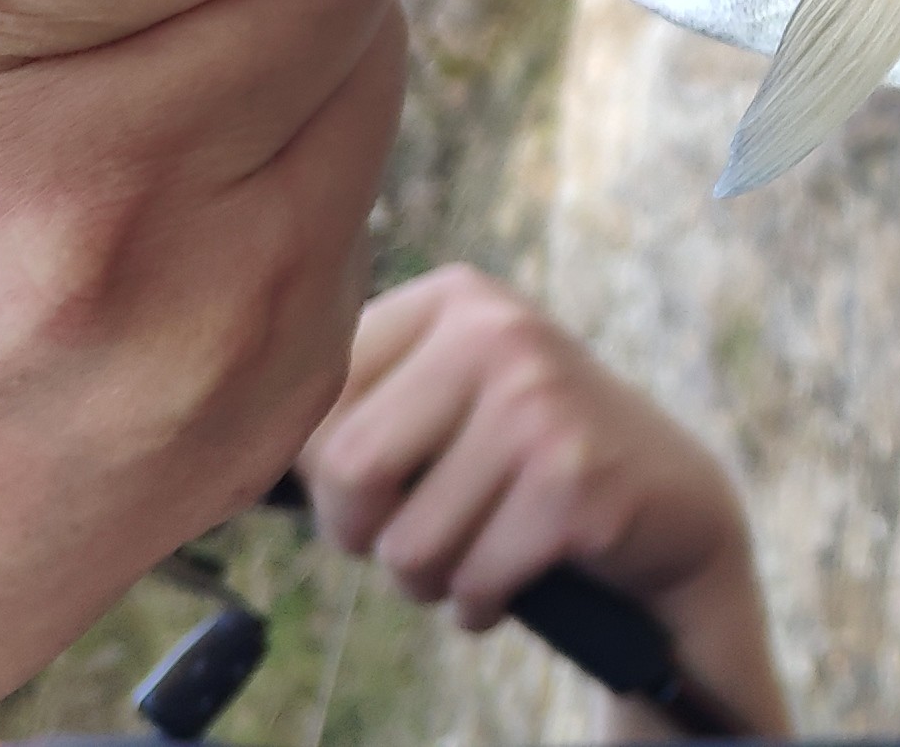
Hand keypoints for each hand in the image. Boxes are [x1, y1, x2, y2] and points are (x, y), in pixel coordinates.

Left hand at [301, 265, 787, 741]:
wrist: (674, 507)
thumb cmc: (528, 464)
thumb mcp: (448, 396)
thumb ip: (358, 402)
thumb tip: (226, 445)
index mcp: (453, 297)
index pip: (316, 405)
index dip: (336, 475)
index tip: (397, 479)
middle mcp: (499, 330)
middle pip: (347, 471)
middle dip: (371, 534)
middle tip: (426, 530)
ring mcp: (543, 401)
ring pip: (406, 544)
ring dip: (433, 578)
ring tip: (484, 548)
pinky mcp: (576, 481)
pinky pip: (470, 583)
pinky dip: (483, 603)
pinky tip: (524, 571)